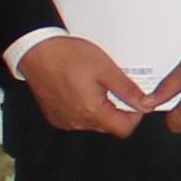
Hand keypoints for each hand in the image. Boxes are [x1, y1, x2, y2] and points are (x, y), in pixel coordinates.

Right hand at [19, 33, 150, 137]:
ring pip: (93, 122)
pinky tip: (80, 88)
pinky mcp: (55, 117)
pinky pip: (77, 118)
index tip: (133, 98)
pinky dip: (84, 107)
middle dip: (117, 109)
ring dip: (100, 108)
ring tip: (94, 84)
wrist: (36, 51)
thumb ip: (127, 89)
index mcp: (92, 112)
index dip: (134, 115)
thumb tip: (145, 103)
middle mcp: (77, 122)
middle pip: (109, 126)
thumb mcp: (105, 68)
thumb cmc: (68, 56)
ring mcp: (64, 121)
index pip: (124, 129)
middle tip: (113, 85)